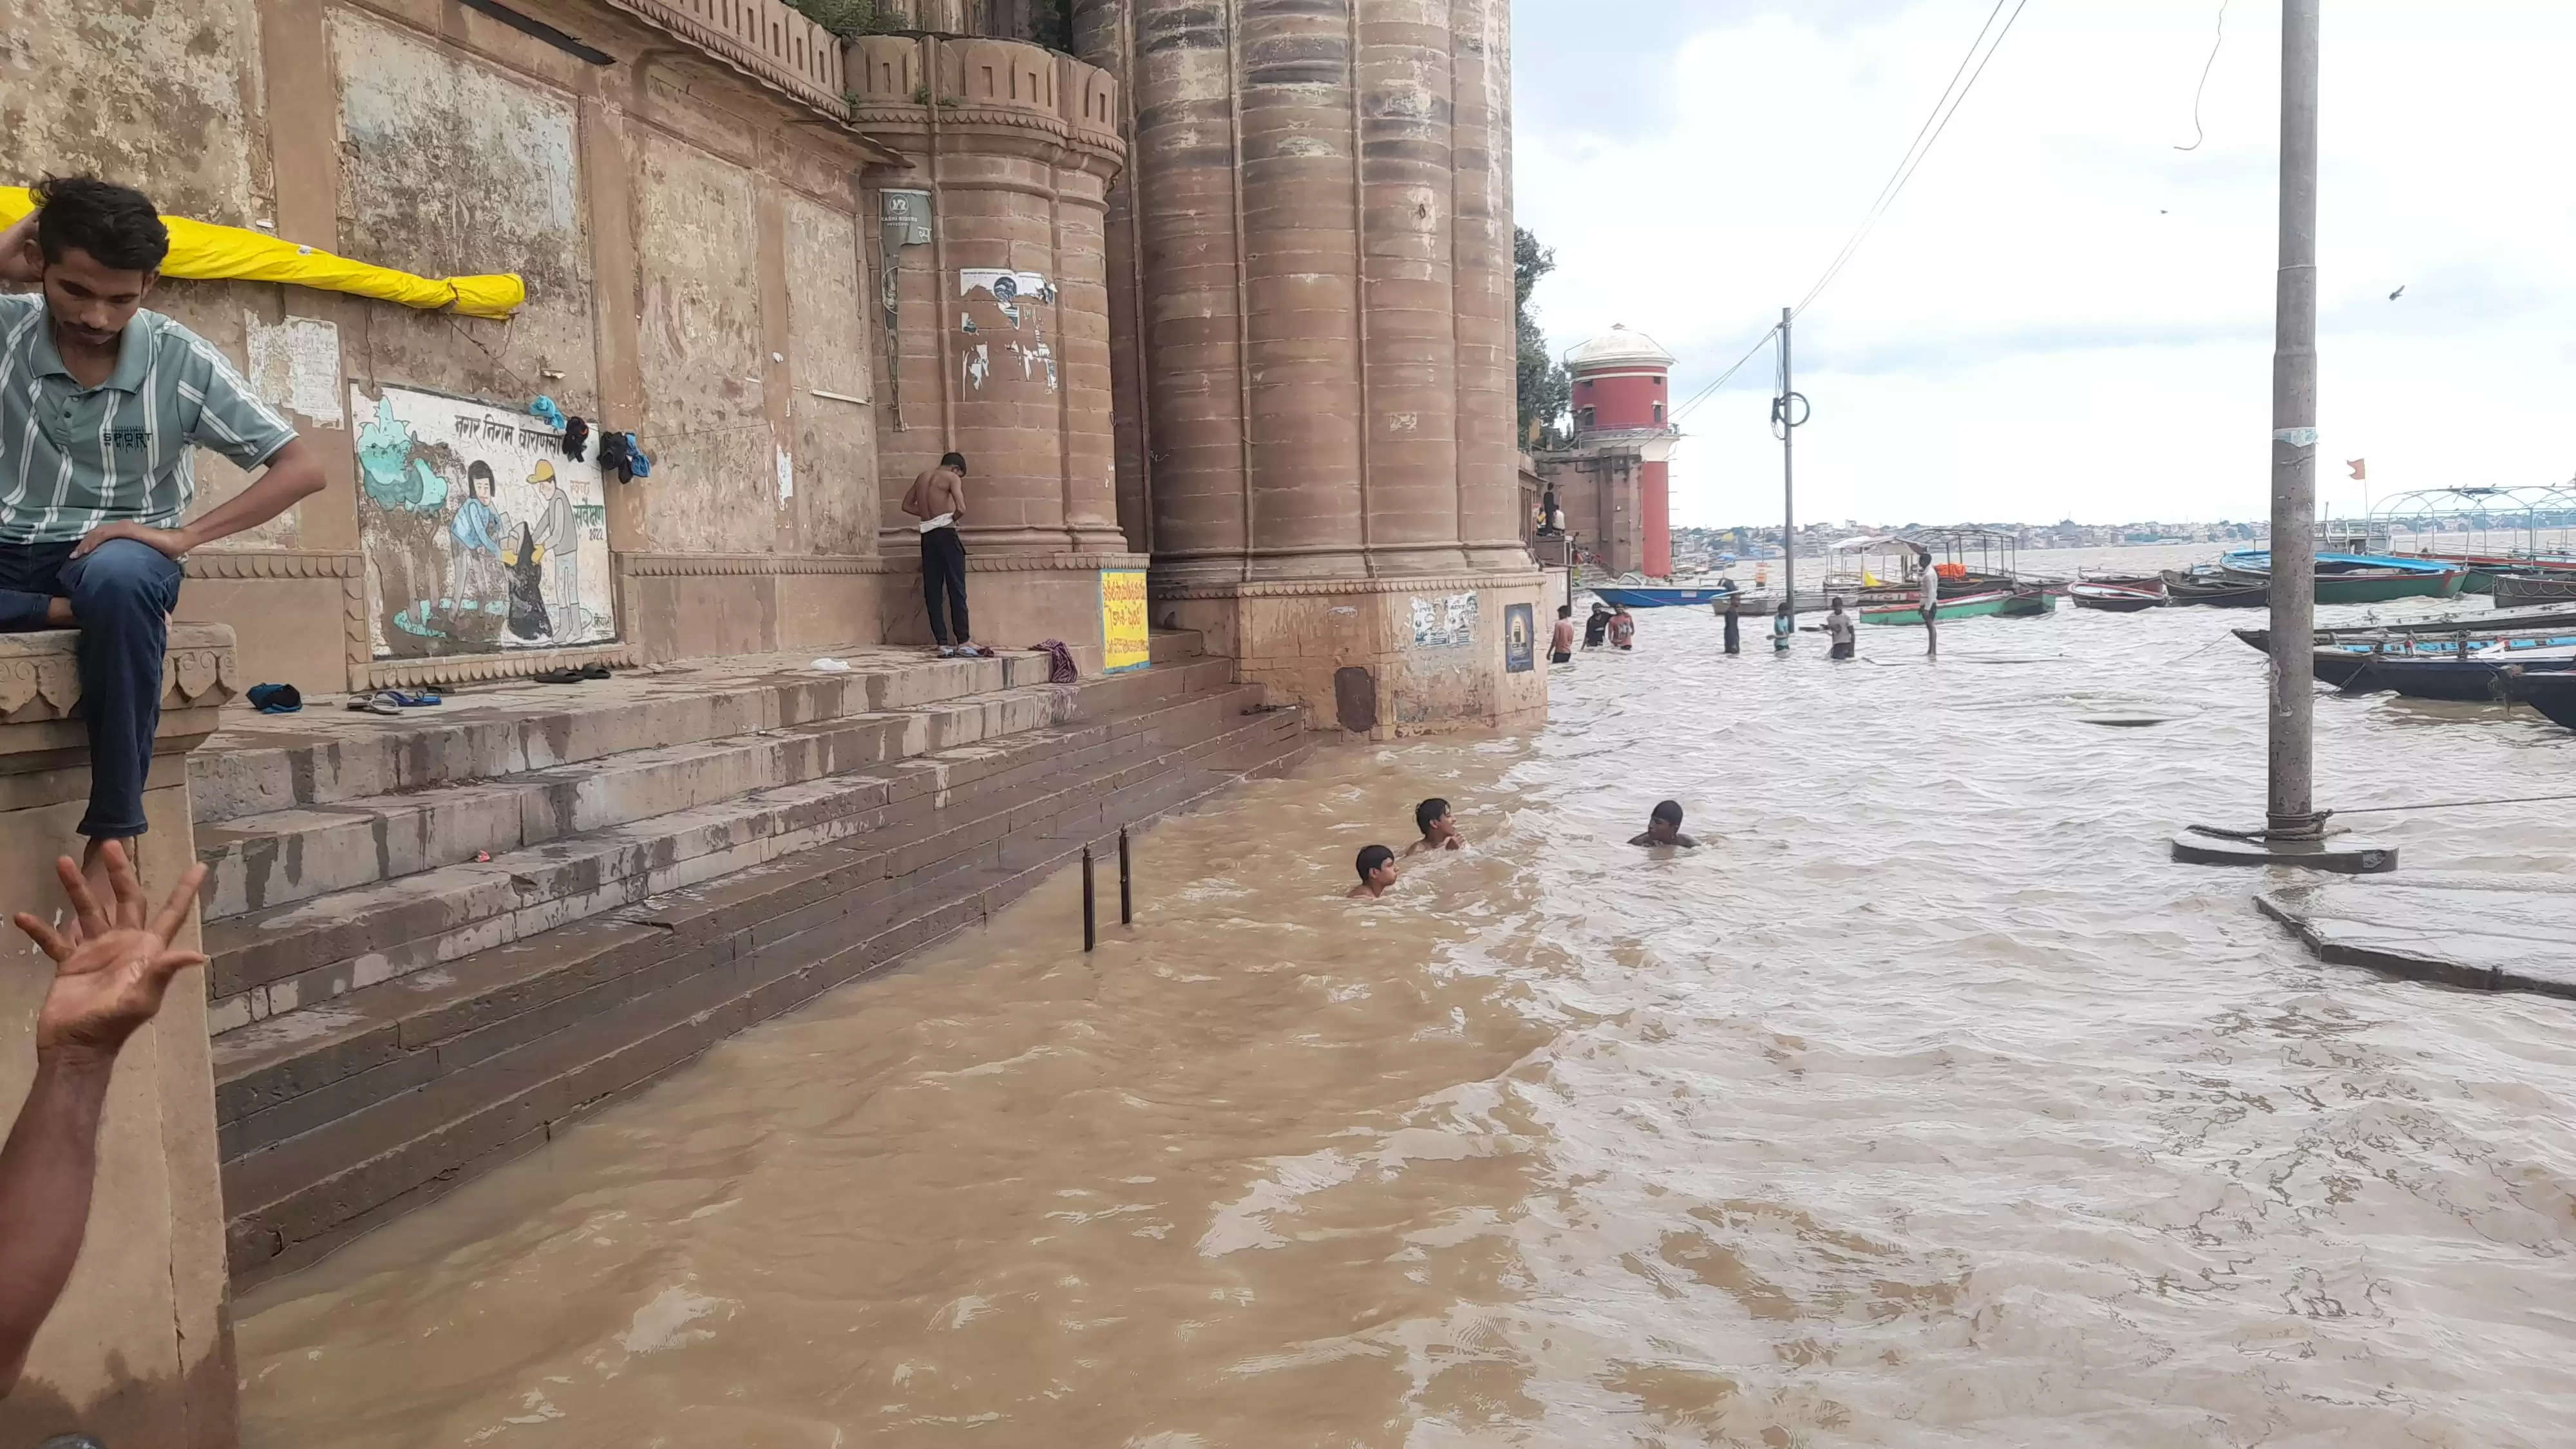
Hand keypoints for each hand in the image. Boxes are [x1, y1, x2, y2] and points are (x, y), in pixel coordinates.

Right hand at [12, 843, 208, 1060]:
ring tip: (61, 861)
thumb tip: (198, 955)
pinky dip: (40, 929)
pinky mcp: (70, 964)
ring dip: (76, 888)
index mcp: (147, 950)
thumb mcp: (142, 999)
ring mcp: (97, 952)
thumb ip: (164, 973)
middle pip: (125, 900)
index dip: (185, 891)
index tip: (198, 866)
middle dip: (120, 873)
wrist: (76, 1048)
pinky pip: (54, 940)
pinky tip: (22, 916)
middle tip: (111, 843)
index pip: (171, 914)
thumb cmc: (113, 1025)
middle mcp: (124, 944)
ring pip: (87, 911)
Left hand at [70, 521, 192, 560]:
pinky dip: (94, 541)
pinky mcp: (128, 529)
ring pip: (97, 533)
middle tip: (74, 557)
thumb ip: (132, 556)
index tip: (80, 556)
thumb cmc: (164, 549)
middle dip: (83, 545)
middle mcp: (122, 526)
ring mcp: (124, 527)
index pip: (102, 536)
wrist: (177, 542)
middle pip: (96, 533)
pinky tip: (87, 550)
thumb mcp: (143, 553)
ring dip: (85, 544)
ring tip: (77, 555)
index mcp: (125, 531)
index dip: (89, 544)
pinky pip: (105, 534)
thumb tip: (125, 569)